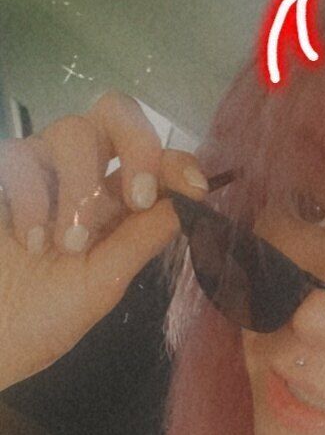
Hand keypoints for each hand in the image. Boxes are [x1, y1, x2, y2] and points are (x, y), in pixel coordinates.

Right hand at [0, 89, 209, 390]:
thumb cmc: (41, 320)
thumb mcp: (101, 285)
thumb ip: (141, 240)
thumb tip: (190, 201)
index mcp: (117, 206)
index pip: (156, 161)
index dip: (177, 162)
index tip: (194, 187)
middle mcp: (82, 176)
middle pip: (116, 114)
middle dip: (136, 147)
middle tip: (135, 198)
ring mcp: (39, 171)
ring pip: (72, 132)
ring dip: (79, 188)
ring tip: (66, 246)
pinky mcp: (2, 175)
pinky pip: (21, 155)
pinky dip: (32, 197)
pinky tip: (30, 241)